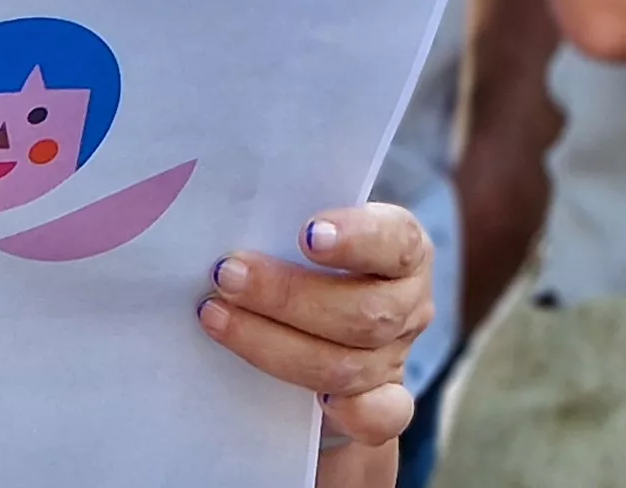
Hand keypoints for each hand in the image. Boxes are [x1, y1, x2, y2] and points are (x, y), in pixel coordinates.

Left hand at [197, 203, 435, 451]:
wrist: (319, 329)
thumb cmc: (304, 260)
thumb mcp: (305, 231)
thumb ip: (286, 222)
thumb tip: (226, 209)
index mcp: (406, 250)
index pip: (396, 239)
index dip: (357, 238)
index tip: (307, 234)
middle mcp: (409, 303)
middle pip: (362, 311)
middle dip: (287, 295)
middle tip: (227, 275)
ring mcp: (396, 356)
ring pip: (348, 364)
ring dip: (274, 344)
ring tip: (216, 317)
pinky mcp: (384, 403)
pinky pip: (382, 417)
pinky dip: (354, 413)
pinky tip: (316, 404)